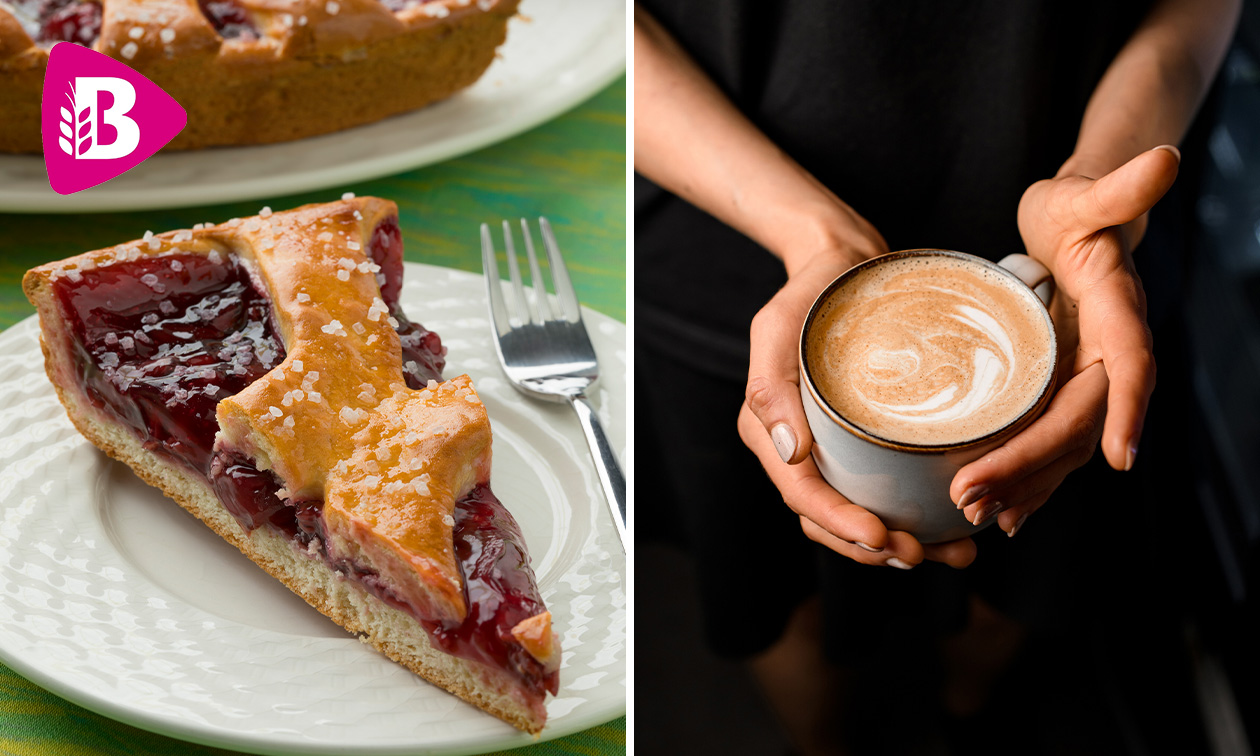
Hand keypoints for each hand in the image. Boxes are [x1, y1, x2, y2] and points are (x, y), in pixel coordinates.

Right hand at [739, 238, 978, 568]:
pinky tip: (949, 525)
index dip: (840, 524)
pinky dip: (912, 514)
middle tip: (922, 555)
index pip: (802, 494)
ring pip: (858, 512)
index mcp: (769, 430)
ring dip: (900, 543)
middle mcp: (796, 448)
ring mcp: (829, 447)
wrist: (843, 264)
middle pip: (829, 517)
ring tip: (953, 553)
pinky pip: (879, 489)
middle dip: (873, 547)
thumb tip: (789, 452)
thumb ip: (771, 389)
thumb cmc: (810, 292)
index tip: (883, 539)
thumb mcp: (778, 328)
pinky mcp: (859, 440)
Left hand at [952, 146, 1179, 534]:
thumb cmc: (1075, 209)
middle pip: (1080, 423)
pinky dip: (1026, 480)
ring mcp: (1082, 380)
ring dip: (1023, 485)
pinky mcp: (1057, 393)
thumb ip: (1118, 188)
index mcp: (1119, 314)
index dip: (1128, 410)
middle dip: (1031, 464)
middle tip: (973, 495)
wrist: (1071, 229)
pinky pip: (1046, 445)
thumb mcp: (1085, 196)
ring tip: (975, 514)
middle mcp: (1107, 357)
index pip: (1131, 367)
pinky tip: (999, 512)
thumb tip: (1163, 160)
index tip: (1120, 458)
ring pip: (1063, 447)